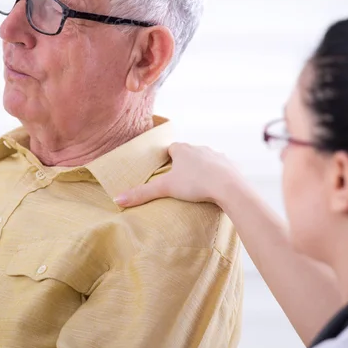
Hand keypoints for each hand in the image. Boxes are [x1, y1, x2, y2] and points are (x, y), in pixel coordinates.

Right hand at [114, 142, 241, 206]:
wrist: (229, 187)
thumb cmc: (196, 184)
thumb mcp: (166, 188)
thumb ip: (142, 193)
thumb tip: (117, 199)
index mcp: (183, 149)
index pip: (171, 149)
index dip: (167, 158)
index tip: (165, 170)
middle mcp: (200, 148)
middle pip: (188, 153)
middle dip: (184, 164)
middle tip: (179, 180)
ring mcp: (216, 155)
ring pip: (205, 160)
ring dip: (201, 169)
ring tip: (197, 186)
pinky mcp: (230, 165)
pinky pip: (221, 169)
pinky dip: (217, 175)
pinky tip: (215, 188)